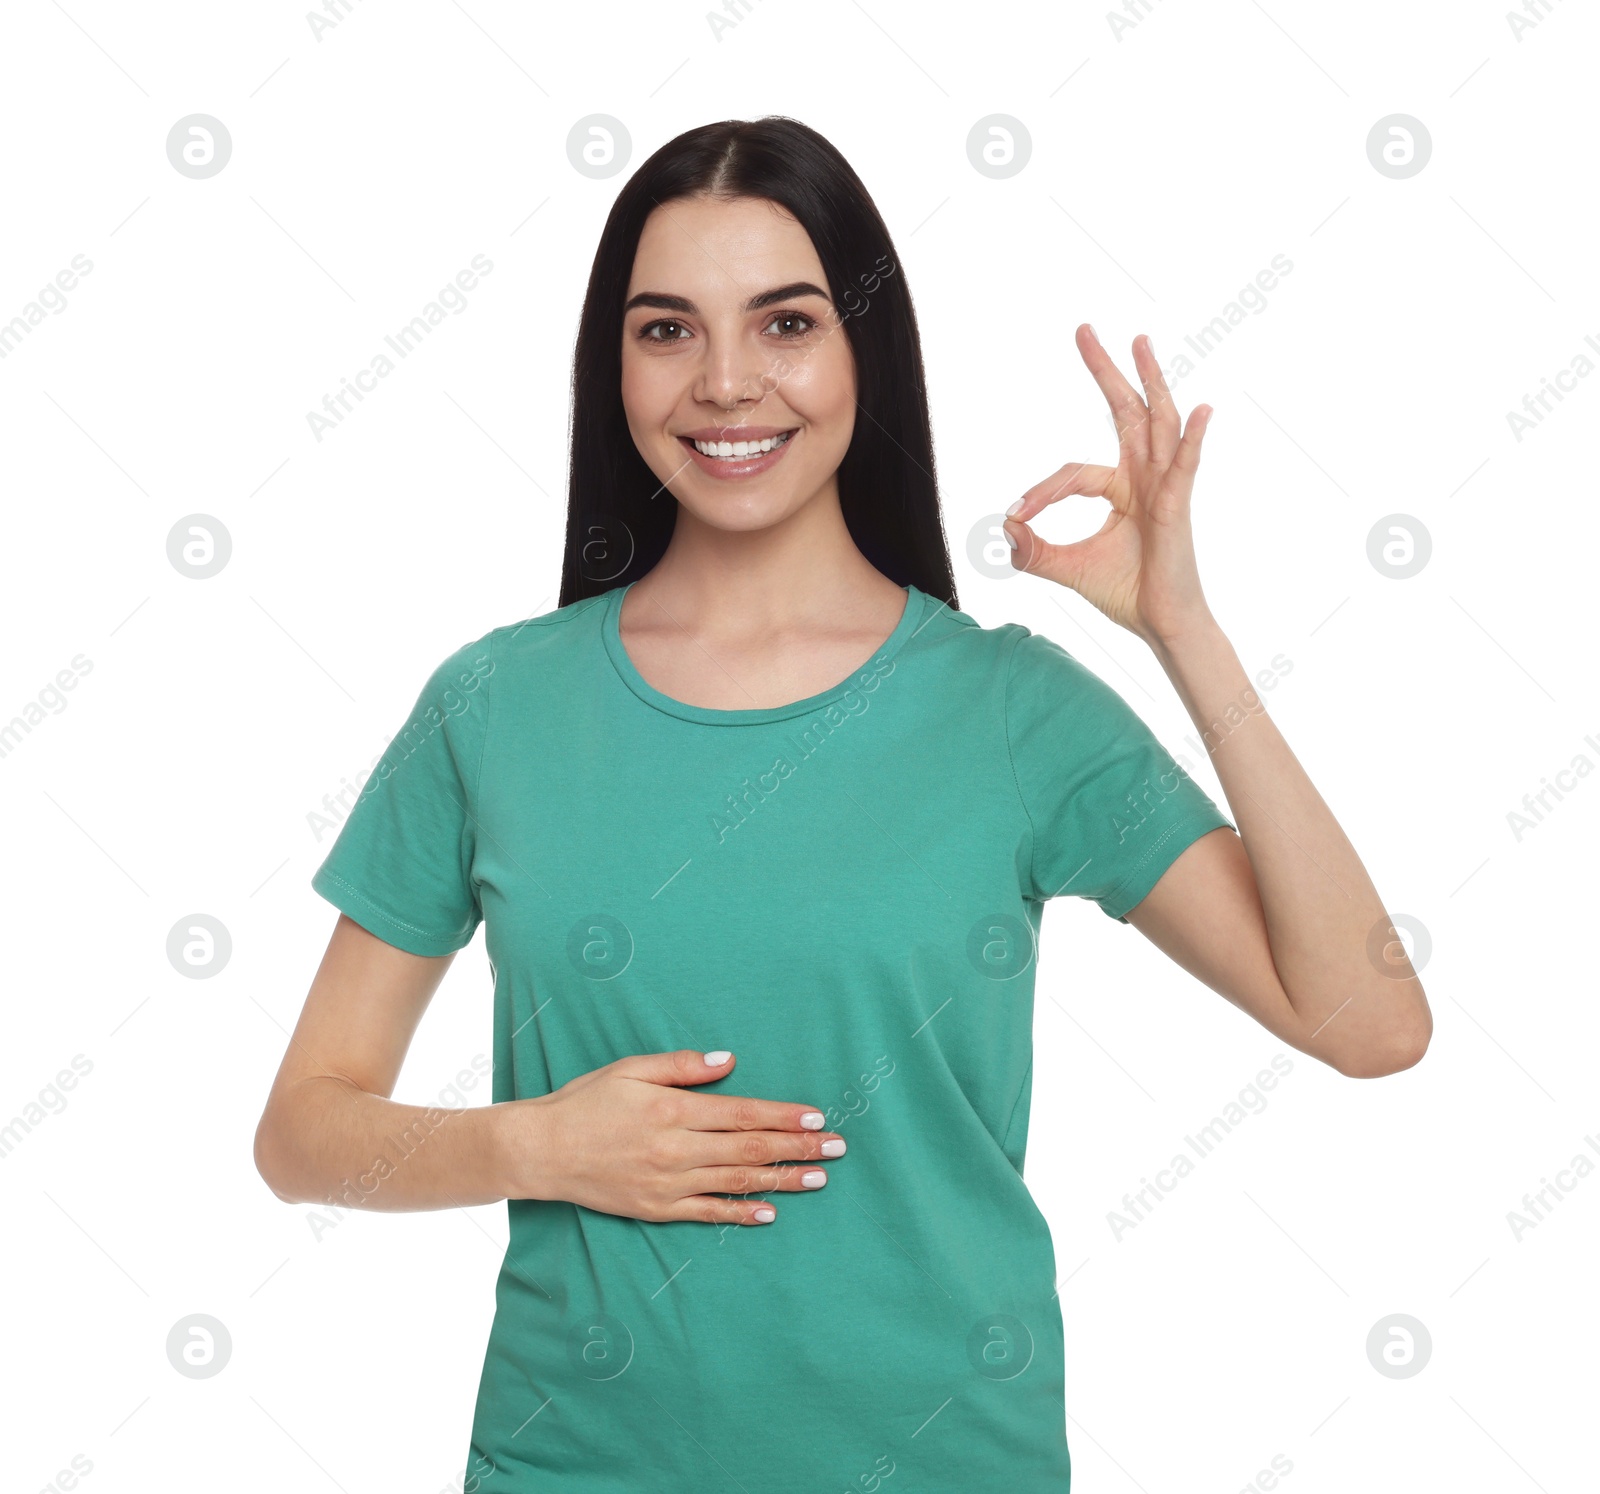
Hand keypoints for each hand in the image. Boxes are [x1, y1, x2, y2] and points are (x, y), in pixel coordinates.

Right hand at [503, 1049, 844, 1224]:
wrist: (542, 1150)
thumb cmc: (586, 1102)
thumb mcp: (630, 1069)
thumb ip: (681, 1066)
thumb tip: (729, 1061)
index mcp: (672, 1110)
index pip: (742, 1114)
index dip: (783, 1117)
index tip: (817, 1117)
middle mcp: (675, 1149)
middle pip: (749, 1150)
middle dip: (798, 1148)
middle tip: (837, 1147)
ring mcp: (667, 1183)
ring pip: (736, 1183)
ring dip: (782, 1180)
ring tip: (818, 1178)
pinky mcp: (656, 1209)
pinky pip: (707, 1213)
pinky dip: (740, 1213)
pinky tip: (770, 1212)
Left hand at [1002, 324, 1215, 648]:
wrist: (1161, 625)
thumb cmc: (1126, 592)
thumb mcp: (1067, 567)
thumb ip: (1033, 550)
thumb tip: (1002, 528)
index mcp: (1122, 487)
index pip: (1072, 472)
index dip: (1041, 492)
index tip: (1017, 514)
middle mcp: (1145, 478)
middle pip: (1124, 413)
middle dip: (1104, 372)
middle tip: (1083, 331)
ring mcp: (1165, 488)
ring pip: (1157, 423)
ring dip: (1149, 381)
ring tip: (1139, 342)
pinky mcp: (1178, 506)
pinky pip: (1187, 465)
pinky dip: (1194, 437)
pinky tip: (1200, 409)